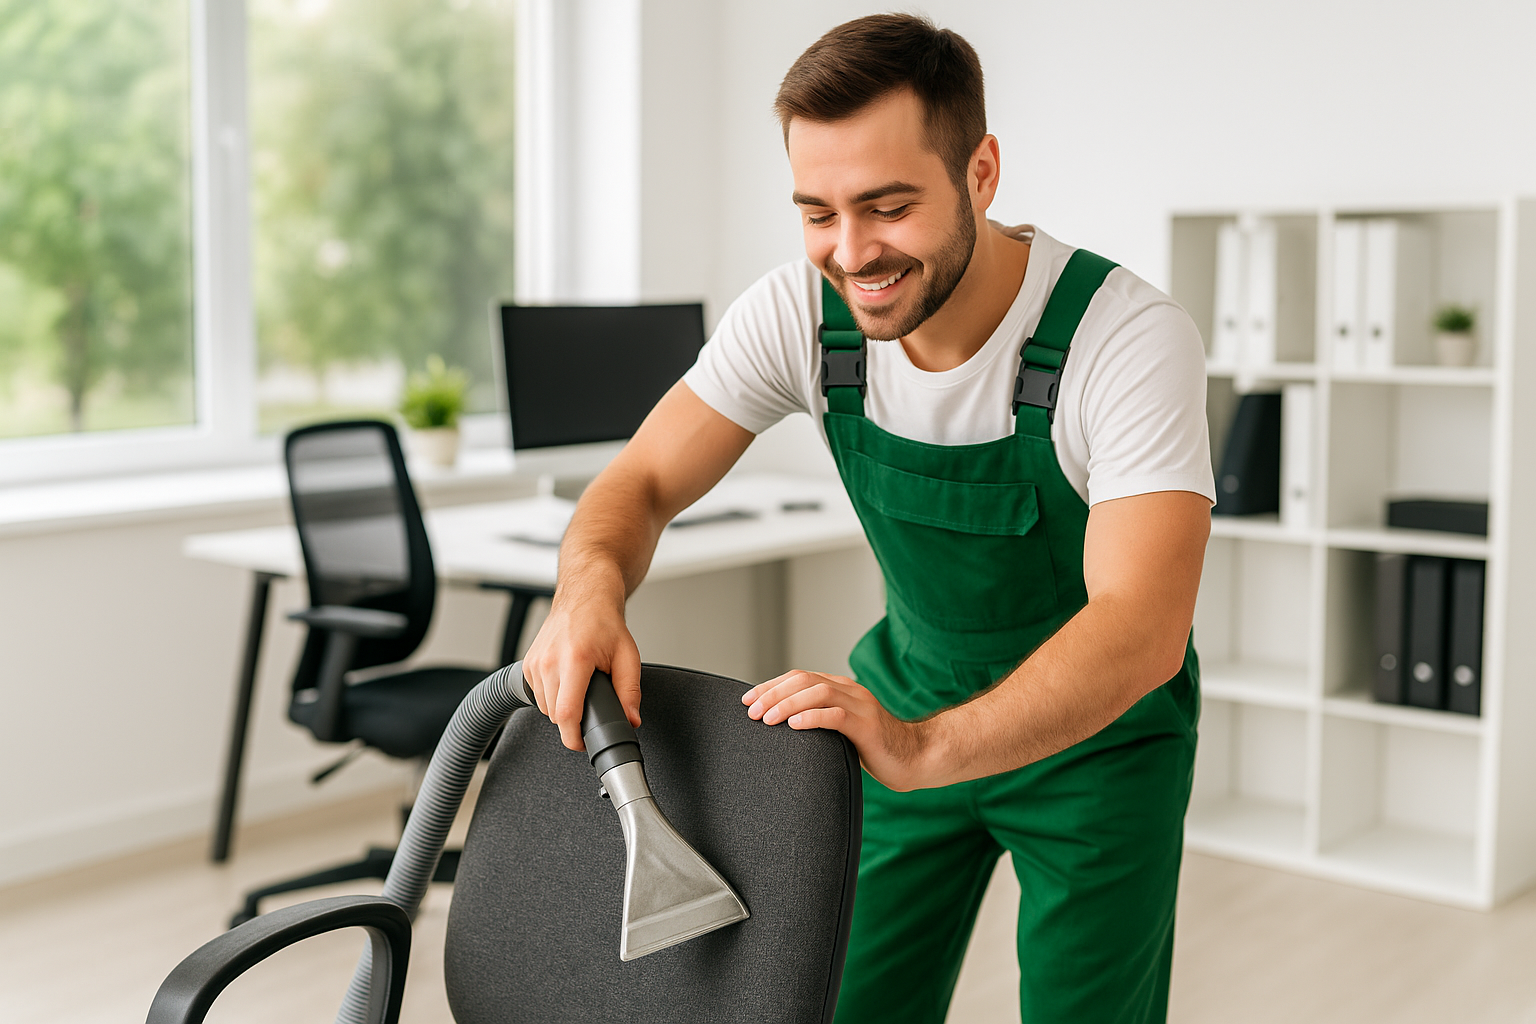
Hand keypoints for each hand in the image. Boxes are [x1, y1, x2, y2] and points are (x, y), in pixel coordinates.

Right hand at [520, 591, 641, 751]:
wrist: (584, 598)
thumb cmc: (604, 623)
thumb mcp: (627, 656)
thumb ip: (630, 692)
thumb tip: (630, 720)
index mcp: (574, 660)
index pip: (565, 713)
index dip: (574, 737)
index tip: (583, 744)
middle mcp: (549, 661)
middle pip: (555, 715)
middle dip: (574, 720)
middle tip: (591, 708)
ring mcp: (535, 663)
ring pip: (545, 708)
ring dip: (562, 708)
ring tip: (580, 689)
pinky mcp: (527, 664)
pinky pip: (538, 695)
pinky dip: (552, 696)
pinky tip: (566, 682)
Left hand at [743, 670, 934, 791]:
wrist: (916, 758)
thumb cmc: (875, 749)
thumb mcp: (841, 731)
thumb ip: (819, 723)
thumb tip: (782, 728)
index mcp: (840, 689)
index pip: (799, 677)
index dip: (771, 686)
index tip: (747, 700)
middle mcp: (849, 691)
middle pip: (804, 680)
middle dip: (773, 693)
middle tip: (751, 712)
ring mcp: (861, 705)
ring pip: (818, 692)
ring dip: (787, 704)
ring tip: (767, 719)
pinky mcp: (868, 725)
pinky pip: (836, 715)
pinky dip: (812, 718)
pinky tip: (794, 726)